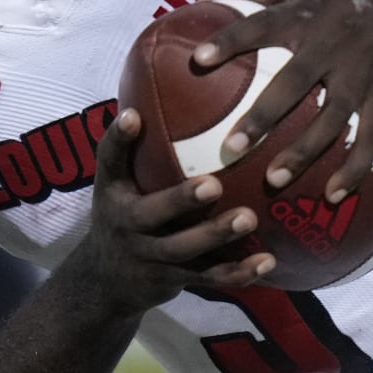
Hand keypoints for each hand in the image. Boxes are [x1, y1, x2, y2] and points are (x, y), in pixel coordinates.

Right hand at [65, 109, 276, 316]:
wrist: (104, 282)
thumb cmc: (124, 214)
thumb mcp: (119, 183)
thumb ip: (140, 150)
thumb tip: (174, 90)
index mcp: (112, 191)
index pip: (109, 161)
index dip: (118, 139)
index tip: (132, 116)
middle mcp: (126, 224)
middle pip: (153, 213)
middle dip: (182, 200)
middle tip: (214, 184)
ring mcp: (149, 256)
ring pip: (184, 249)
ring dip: (217, 235)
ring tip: (249, 218)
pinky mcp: (172, 280)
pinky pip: (208, 277)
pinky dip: (239, 272)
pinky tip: (268, 260)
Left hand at [192, 0, 372, 200]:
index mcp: (306, 14)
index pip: (261, 26)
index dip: (230, 40)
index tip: (199, 60)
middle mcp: (332, 43)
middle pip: (293, 83)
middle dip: (262, 117)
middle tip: (231, 148)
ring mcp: (363, 72)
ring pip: (332, 118)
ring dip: (303, 152)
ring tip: (273, 180)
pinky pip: (370, 137)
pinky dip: (354, 167)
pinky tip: (333, 194)